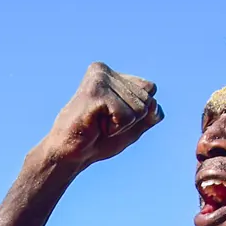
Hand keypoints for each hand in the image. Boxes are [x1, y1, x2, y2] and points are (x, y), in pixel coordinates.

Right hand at [41, 62, 162, 169]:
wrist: (71, 155)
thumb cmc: (99, 140)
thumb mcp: (132, 127)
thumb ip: (149, 115)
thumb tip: (155, 104)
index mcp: (113, 74)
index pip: (150, 90)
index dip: (139, 113)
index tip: (113, 117)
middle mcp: (105, 71)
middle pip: (147, 99)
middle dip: (131, 120)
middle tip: (104, 123)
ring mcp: (99, 79)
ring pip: (140, 108)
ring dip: (122, 125)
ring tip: (99, 124)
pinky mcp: (95, 92)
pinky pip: (127, 116)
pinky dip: (116, 128)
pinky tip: (96, 125)